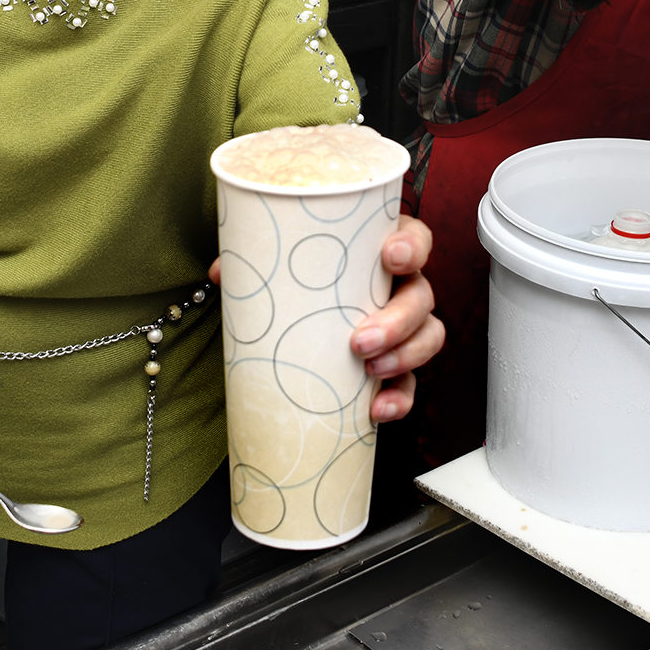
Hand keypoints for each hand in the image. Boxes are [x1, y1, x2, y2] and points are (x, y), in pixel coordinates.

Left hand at [204, 216, 443, 424]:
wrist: (294, 330)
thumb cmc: (297, 287)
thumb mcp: (277, 272)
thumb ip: (255, 267)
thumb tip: (221, 274)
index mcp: (377, 254)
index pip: (415, 240)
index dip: (411, 246)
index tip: (390, 256)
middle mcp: (400, 288)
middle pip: (421, 297)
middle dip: (397, 320)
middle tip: (359, 340)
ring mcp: (404, 328)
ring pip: (428, 337)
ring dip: (405, 356)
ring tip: (370, 371)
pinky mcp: (397, 367)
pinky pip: (411, 384)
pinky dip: (399, 398)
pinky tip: (376, 409)